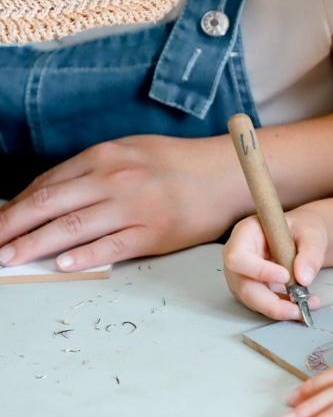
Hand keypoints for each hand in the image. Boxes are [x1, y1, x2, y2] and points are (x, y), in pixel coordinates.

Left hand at [0, 135, 247, 270]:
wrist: (227, 173)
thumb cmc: (178, 164)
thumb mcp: (131, 152)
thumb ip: (92, 171)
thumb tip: (49, 196)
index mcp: (106, 157)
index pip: (46, 184)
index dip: (14, 207)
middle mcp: (116, 179)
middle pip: (48, 205)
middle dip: (10, 228)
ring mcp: (135, 206)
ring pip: (71, 228)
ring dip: (33, 246)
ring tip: (8, 260)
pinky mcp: (155, 231)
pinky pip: (111, 246)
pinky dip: (83, 256)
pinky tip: (62, 264)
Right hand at [222, 209, 325, 320]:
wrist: (304, 237)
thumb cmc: (302, 229)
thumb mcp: (312, 233)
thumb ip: (311, 252)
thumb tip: (304, 277)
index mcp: (246, 233)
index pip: (238, 256)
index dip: (258, 270)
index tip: (284, 277)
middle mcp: (238, 256)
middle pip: (243, 286)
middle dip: (270, 302)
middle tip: (296, 308)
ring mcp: (242, 275)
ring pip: (252, 300)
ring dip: (278, 309)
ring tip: (306, 306)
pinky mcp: (252, 289)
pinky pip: (262, 304)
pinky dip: (281, 308)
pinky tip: (299, 306)